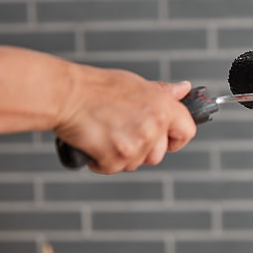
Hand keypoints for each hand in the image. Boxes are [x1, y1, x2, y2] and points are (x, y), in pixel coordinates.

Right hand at [54, 65, 194, 173]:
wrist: (65, 94)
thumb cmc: (97, 88)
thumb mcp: (136, 84)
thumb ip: (162, 92)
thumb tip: (184, 89)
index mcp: (162, 107)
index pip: (187, 131)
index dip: (177, 138)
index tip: (168, 140)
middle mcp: (153, 126)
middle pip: (159, 155)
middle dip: (143, 150)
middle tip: (123, 133)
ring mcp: (136, 143)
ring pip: (137, 163)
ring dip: (122, 156)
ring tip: (108, 134)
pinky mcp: (116, 157)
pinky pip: (115, 168)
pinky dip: (103, 161)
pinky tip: (95, 143)